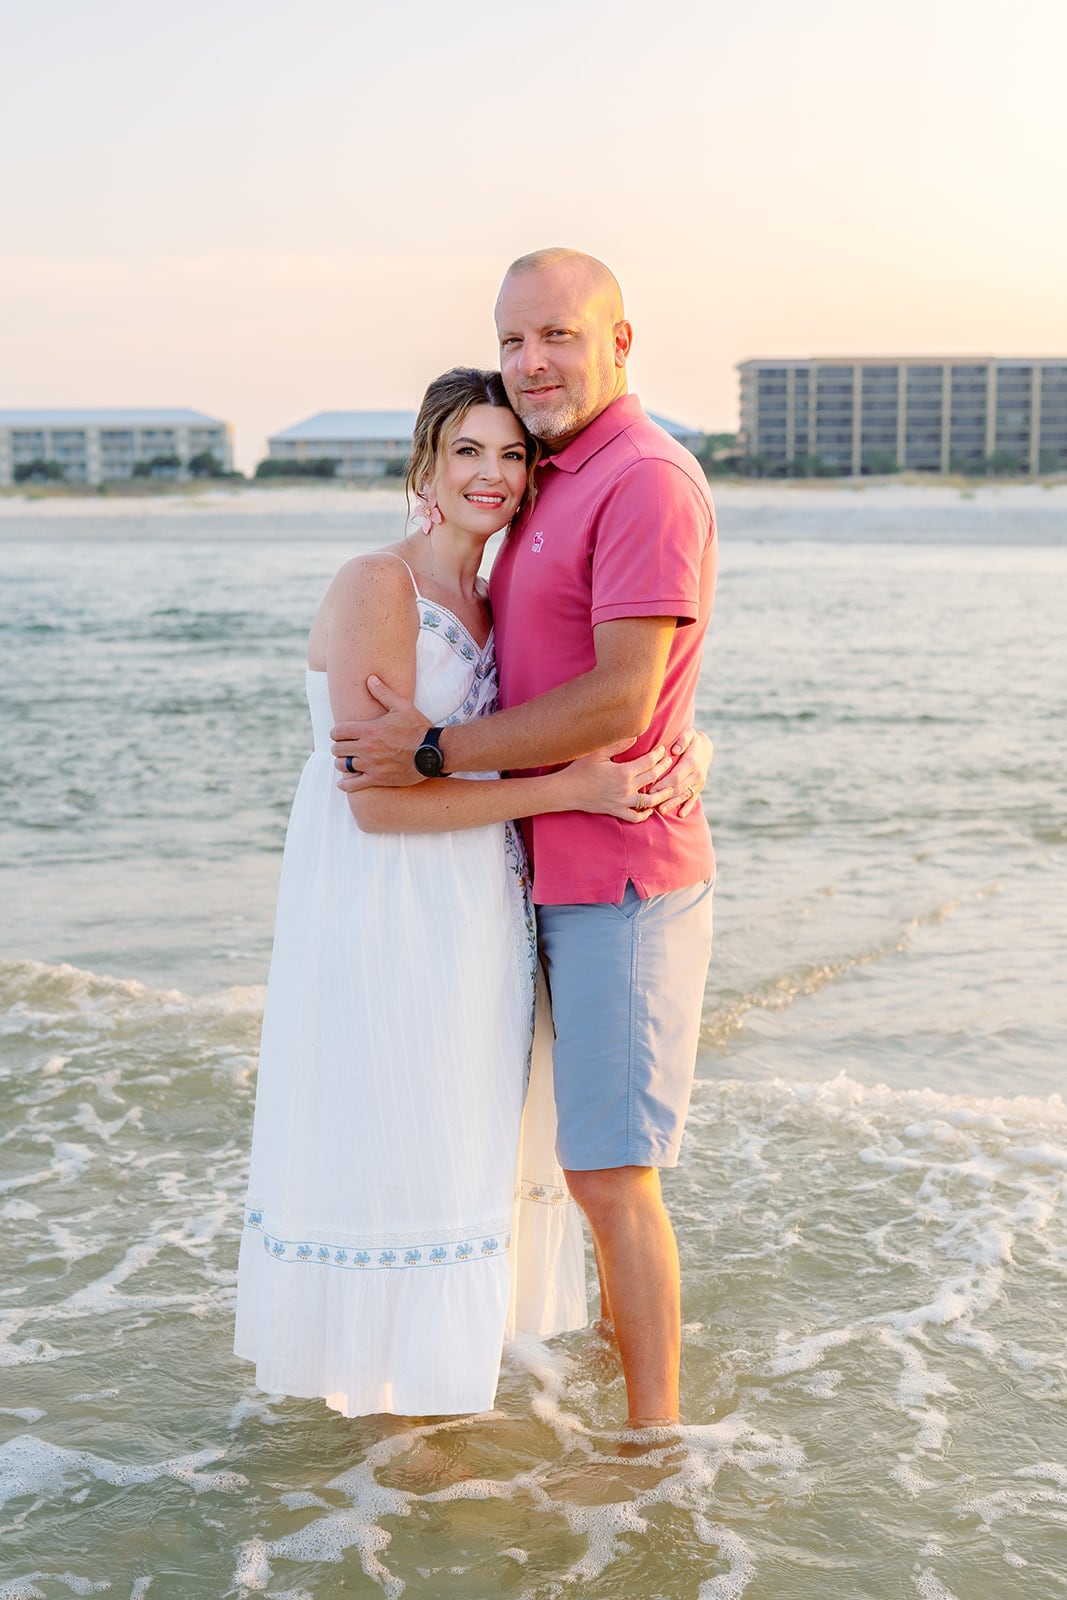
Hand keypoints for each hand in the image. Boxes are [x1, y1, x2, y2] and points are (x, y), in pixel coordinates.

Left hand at [333, 677, 430, 789]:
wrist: (433, 752)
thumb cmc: (418, 728)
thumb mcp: (402, 707)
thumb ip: (383, 693)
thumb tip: (370, 679)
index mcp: (369, 729)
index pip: (338, 731)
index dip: (337, 732)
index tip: (341, 733)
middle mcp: (366, 748)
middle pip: (338, 748)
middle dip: (339, 746)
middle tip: (345, 746)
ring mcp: (371, 765)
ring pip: (343, 765)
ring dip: (342, 762)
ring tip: (347, 761)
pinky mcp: (378, 779)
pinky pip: (354, 785)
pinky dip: (346, 785)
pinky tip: (344, 782)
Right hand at [556, 741, 676, 822]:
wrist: (567, 791)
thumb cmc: (580, 770)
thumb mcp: (598, 753)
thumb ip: (618, 745)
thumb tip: (636, 736)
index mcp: (623, 772)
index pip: (649, 762)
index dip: (658, 755)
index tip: (663, 750)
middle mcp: (626, 788)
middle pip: (652, 778)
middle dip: (664, 768)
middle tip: (670, 762)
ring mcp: (622, 802)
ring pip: (649, 801)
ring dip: (662, 794)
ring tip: (669, 788)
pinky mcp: (616, 811)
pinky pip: (634, 817)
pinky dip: (644, 815)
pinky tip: (650, 810)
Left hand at [658, 727, 712, 818]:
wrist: (706, 748)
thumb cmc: (692, 739)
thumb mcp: (689, 734)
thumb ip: (682, 740)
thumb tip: (674, 750)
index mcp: (691, 762)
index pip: (675, 777)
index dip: (663, 784)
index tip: (651, 789)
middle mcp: (696, 774)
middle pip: (678, 788)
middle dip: (664, 796)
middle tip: (650, 802)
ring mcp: (699, 783)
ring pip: (684, 795)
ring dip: (672, 803)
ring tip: (661, 810)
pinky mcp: (699, 788)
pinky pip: (694, 799)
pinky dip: (688, 807)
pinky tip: (681, 814)